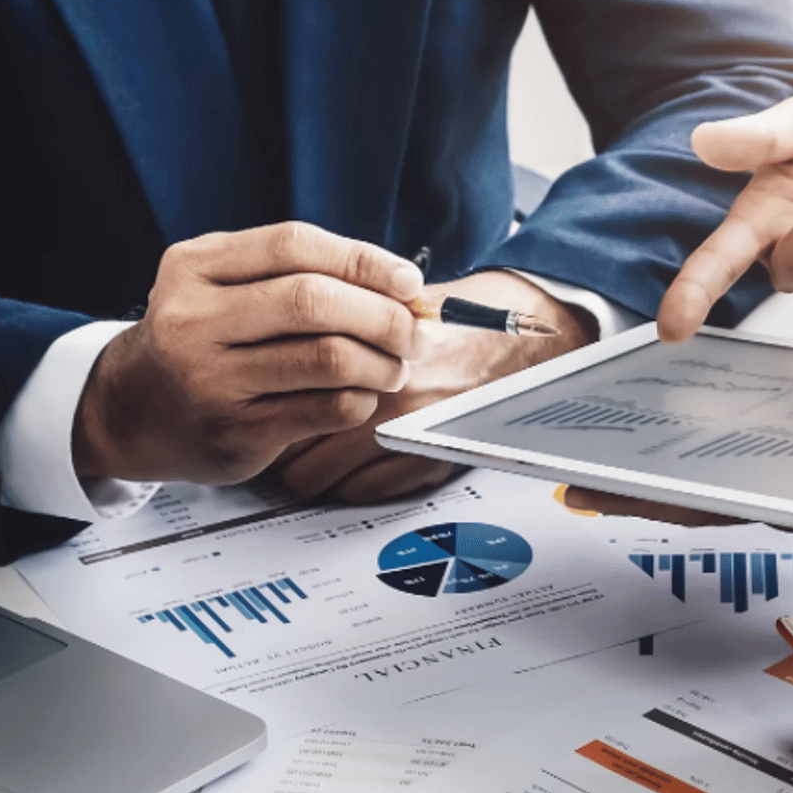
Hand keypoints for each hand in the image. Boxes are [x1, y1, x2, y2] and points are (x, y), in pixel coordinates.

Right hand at [74, 222, 422, 483]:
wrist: (131, 410)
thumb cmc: (200, 339)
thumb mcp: (221, 285)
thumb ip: (294, 273)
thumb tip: (399, 285)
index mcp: (194, 268)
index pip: (294, 245)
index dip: (363, 260)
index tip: (406, 281)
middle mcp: (194, 320)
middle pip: (314, 302)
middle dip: (382, 316)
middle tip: (411, 332)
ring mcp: (211, 379)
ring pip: (327, 359)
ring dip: (381, 363)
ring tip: (393, 366)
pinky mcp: (236, 431)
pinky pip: (325, 409)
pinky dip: (360, 400)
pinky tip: (361, 396)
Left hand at [275, 270, 590, 502]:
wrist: (535, 339)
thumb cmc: (473, 315)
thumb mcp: (400, 301)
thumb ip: (344, 317)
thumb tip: (282, 330)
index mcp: (372, 351)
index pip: (287, 390)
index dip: (264, 398)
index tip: (257, 399)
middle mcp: (387, 398)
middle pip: (291, 442)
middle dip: (276, 441)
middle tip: (269, 434)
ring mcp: (409, 436)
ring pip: (317, 476)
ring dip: (306, 469)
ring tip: (303, 456)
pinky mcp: (430, 464)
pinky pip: (363, 492)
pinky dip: (349, 483)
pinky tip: (348, 467)